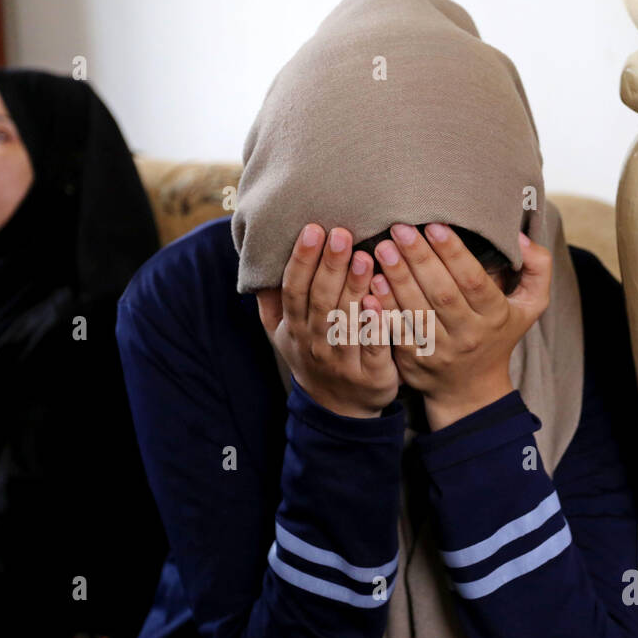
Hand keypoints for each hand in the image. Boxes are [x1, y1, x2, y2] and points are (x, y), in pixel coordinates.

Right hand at [256, 223, 398, 417]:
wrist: (338, 409)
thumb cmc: (312, 355)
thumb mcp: (282, 332)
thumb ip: (271, 299)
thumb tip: (257, 261)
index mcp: (294, 327)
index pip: (294, 289)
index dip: (301, 260)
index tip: (312, 229)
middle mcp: (315, 342)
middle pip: (320, 301)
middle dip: (329, 266)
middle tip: (341, 233)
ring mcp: (342, 360)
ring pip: (346, 322)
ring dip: (354, 289)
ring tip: (365, 257)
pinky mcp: (370, 374)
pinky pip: (372, 348)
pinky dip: (375, 326)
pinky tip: (381, 302)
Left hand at [369, 222, 550, 429]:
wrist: (472, 390)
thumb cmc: (499, 334)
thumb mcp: (531, 306)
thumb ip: (537, 268)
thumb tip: (520, 237)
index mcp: (495, 316)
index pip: (474, 281)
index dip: (454, 253)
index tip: (435, 225)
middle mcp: (468, 334)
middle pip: (442, 293)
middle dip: (420, 258)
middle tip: (400, 227)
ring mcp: (440, 350)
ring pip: (417, 310)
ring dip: (398, 278)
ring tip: (383, 247)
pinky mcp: (414, 360)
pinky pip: (398, 330)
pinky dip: (384, 306)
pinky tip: (373, 281)